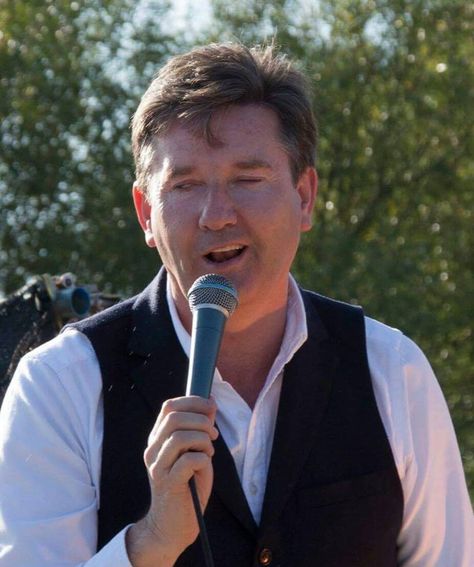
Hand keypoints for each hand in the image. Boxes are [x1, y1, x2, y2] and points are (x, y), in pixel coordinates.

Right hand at [126, 396, 218, 566]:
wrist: (172, 526)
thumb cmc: (187, 487)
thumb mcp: (195, 452)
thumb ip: (199, 429)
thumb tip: (210, 403)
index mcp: (157, 439)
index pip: (169, 406)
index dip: (193, 401)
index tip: (211, 407)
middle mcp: (153, 450)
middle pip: (174, 417)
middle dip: (201, 420)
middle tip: (213, 434)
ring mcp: (158, 466)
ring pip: (180, 436)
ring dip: (203, 439)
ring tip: (209, 451)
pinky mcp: (168, 483)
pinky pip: (189, 459)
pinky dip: (203, 458)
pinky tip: (204, 465)